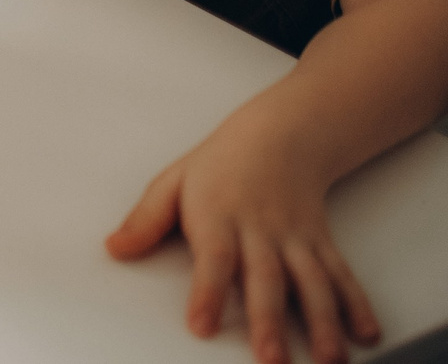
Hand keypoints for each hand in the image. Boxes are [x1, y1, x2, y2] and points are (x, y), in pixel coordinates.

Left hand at [106, 109, 379, 363]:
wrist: (279, 136)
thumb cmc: (220, 164)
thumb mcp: (172, 183)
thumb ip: (145, 220)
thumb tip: (114, 249)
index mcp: (219, 216)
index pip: (214, 258)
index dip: (207, 293)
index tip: (201, 326)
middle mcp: (262, 230)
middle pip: (267, 278)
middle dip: (270, 321)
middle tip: (271, 358)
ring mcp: (296, 239)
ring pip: (312, 282)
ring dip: (322, 323)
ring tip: (327, 359)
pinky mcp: (323, 244)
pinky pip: (342, 275)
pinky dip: (356, 305)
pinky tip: (363, 333)